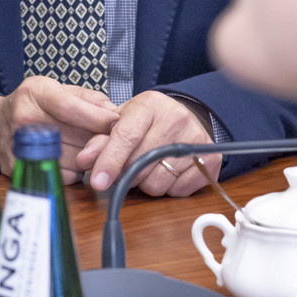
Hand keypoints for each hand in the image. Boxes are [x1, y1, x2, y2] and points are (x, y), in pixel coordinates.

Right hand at [0, 76, 119, 180]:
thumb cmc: (31, 104)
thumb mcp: (55, 88)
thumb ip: (86, 97)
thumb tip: (113, 113)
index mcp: (35, 93)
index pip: (71, 107)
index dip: (98, 117)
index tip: (117, 123)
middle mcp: (25, 119)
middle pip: (77, 137)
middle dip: (97, 139)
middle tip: (101, 137)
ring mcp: (21, 145)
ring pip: (75, 160)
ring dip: (86, 157)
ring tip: (78, 146)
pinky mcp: (22, 169)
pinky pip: (64, 176)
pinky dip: (73, 171)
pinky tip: (66, 158)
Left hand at [76, 91, 217, 195]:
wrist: (186, 118)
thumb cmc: (147, 121)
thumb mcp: (121, 121)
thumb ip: (100, 139)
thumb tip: (84, 160)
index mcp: (150, 104)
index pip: (126, 136)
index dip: (110, 160)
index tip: (98, 181)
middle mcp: (177, 118)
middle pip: (141, 163)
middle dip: (126, 173)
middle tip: (125, 168)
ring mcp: (197, 139)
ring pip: (158, 182)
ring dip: (145, 183)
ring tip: (147, 167)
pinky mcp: (212, 160)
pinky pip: (177, 191)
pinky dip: (166, 188)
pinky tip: (166, 172)